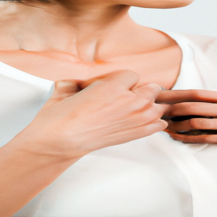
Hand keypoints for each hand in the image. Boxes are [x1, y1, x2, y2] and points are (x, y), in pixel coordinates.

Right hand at [11, 70, 167, 159]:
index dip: (125, 81)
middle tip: (130, 96)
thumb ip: (78, 81)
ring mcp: (135, 119)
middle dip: (143, 91)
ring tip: (138, 109)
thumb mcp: (65, 88)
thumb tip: (79, 81)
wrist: (58, 142)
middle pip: (153, 88)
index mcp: (113, 86)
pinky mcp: (135, 135)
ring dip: (151, 106)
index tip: (118, 86)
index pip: (133, 75)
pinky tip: (146, 122)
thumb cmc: (59, 118)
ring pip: (158, 106)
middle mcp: (129, 101)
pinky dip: (154, 122)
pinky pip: (157, 124)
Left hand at [156, 90, 216, 154]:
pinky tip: (184, 140)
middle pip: (200, 106)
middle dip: (173, 107)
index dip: (179, 93)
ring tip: (162, 126)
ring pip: (206, 123)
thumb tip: (212, 104)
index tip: (160, 92)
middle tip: (152, 108)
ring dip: (181, 125)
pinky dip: (198, 140)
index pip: (204, 92)